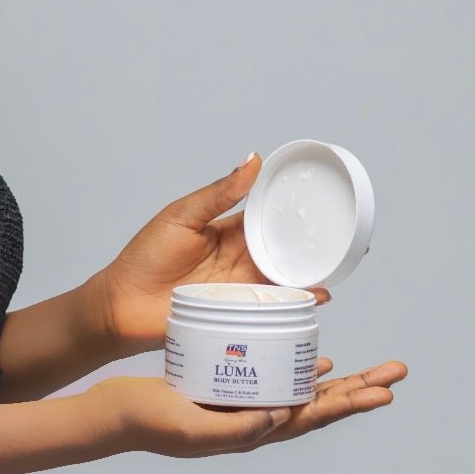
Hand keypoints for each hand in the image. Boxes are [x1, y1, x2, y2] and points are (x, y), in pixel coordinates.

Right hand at [78, 357, 407, 459]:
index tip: (383, 391)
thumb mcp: (193, 427)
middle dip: (357, 390)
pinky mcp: (225, 385)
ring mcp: (239, 404)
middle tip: (393, 373)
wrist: (114, 412)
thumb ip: (238, 427)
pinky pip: (272, 376)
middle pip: (316, 404)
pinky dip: (295, 367)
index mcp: (249, 432)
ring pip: (299, 391)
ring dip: (335, 383)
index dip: (348, 404)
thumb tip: (283, 416)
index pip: (310, 418)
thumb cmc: (149, 420)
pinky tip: (307, 356)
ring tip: (365, 370)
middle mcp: (252, 420)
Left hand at [92, 152, 330, 358]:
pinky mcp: (240, 313)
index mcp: (228, 231)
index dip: (295, 210)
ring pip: (285, 278)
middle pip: (285, 250)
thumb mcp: (183, 216)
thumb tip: (253, 160)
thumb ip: (219, 193)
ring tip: (340, 265)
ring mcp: (242, 287)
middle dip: (316, 246)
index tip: (324, 199)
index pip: (268, 216)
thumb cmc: (146, 256)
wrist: (124, 305)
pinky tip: (315, 296)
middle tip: (350, 240)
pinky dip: (297, 302)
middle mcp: (240, 258)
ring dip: (313, 274)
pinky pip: (274, 306)